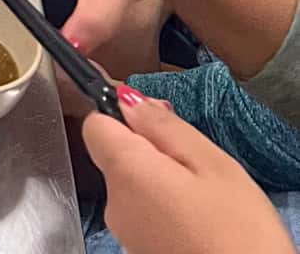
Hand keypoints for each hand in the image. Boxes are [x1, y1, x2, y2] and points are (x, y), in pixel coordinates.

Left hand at [84, 92, 293, 253]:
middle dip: (150, 151)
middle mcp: (114, 206)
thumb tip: (126, 100)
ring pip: (134, 187)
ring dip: (161, 182)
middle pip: (117, 157)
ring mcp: (125, 236)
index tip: (157, 121)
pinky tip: (199, 223)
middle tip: (198, 164)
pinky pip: (145, 216)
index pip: (95, 125)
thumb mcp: (213, 165)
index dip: (121, 114)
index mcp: (125, 173)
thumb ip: (164, 126)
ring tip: (205, 198)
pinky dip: (166, 210)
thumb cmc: (241, 233)